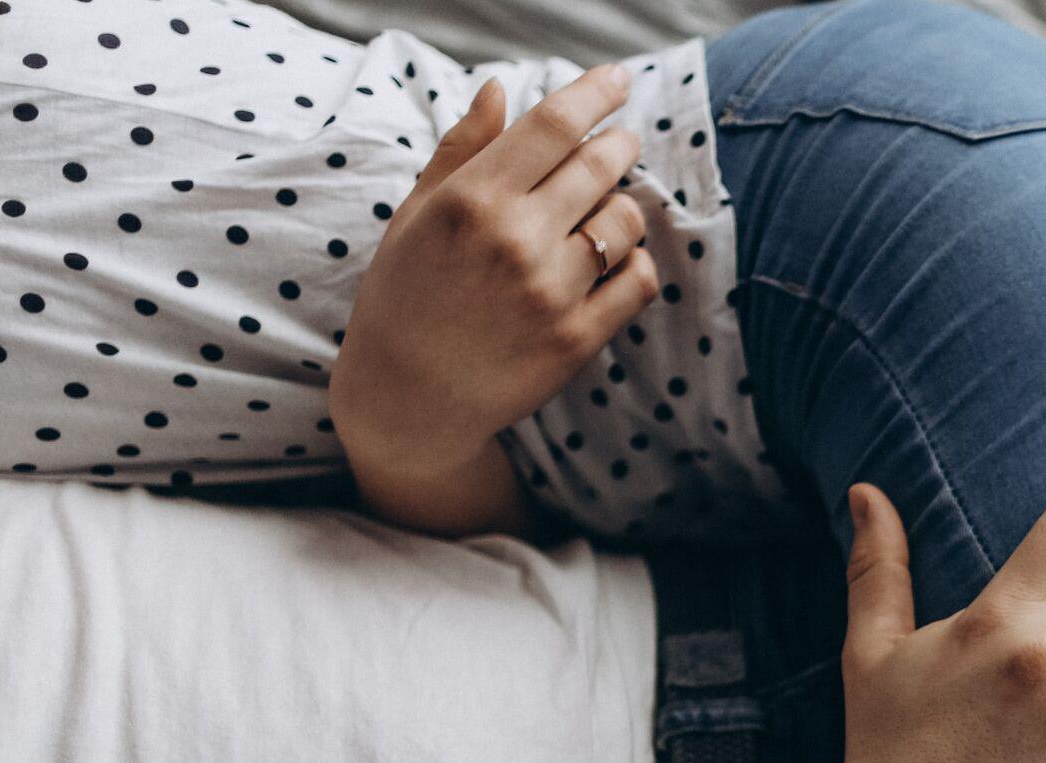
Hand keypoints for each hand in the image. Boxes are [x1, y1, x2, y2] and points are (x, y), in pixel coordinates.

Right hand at [329, 66, 657, 483]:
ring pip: (625, 221)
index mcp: (471, 200)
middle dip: (619, 145)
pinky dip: (634, 263)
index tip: (617, 81)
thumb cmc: (406, 296)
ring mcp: (550, 291)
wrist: (408, 399)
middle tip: (619, 144)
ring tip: (600, 214)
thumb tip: (498, 89)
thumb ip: (461, 150)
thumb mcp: (416, 216)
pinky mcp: (577, 339)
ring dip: (621, 207)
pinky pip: (639, 280)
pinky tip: (612, 262)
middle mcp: (514, 240)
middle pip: (599, 165)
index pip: (553, 126)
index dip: (594, 94)